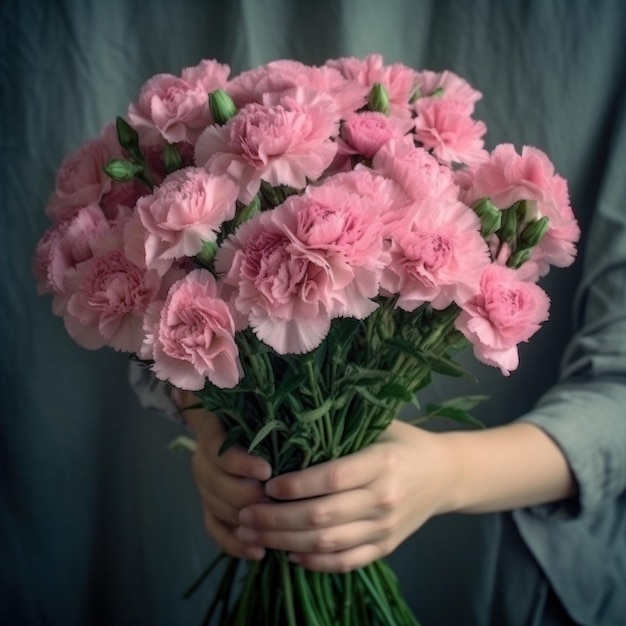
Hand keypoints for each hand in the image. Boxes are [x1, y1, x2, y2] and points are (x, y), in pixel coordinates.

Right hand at [175, 390, 271, 559]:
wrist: (236, 424)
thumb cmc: (258, 413)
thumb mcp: (259, 404)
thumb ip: (264, 399)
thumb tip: (278, 391)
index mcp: (212, 433)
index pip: (217, 450)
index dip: (239, 463)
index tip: (267, 471)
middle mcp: (203, 460)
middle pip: (215, 484)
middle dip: (246, 495)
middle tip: (275, 501)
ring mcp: (204, 485)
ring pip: (215, 508)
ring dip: (244, 520)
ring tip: (273, 526)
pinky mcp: (209, 507)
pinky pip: (214, 529)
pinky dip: (234, 543)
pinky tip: (259, 552)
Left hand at [235, 420, 453, 572]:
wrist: (445, 475)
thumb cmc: (404, 442)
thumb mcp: (379, 424)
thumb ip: (342, 428)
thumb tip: (289, 427)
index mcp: (382, 463)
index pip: (332, 478)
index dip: (296, 485)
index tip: (267, 485)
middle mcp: (384, 499)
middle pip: (322, 516)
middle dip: (276, 518)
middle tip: (244, 514)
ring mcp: (385, 528)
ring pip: (328, 542)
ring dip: (284, 542)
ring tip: (253, 535)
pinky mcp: (386, 547)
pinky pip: (346, 562)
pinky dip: (315, 562)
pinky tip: (289, 554)